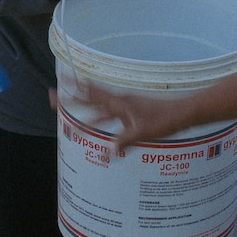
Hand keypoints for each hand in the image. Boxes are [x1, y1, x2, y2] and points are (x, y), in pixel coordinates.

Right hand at [71, 79, 196, 153]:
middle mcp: (121, 102)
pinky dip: (100, 114)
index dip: (74, 90)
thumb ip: (126, 140)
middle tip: (54, 95)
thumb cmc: (166, 120)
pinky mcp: (133, 112)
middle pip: (90, 99)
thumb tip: (109, 151)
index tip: (59, 85)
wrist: (183, 113)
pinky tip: (99, 120)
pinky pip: (110, 112)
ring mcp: (127, 106)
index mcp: (120, 104)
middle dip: (72, 97)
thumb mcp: (144, 132)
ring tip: (71, 106)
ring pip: (99, 106)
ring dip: (85, 106)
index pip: (92, 96)